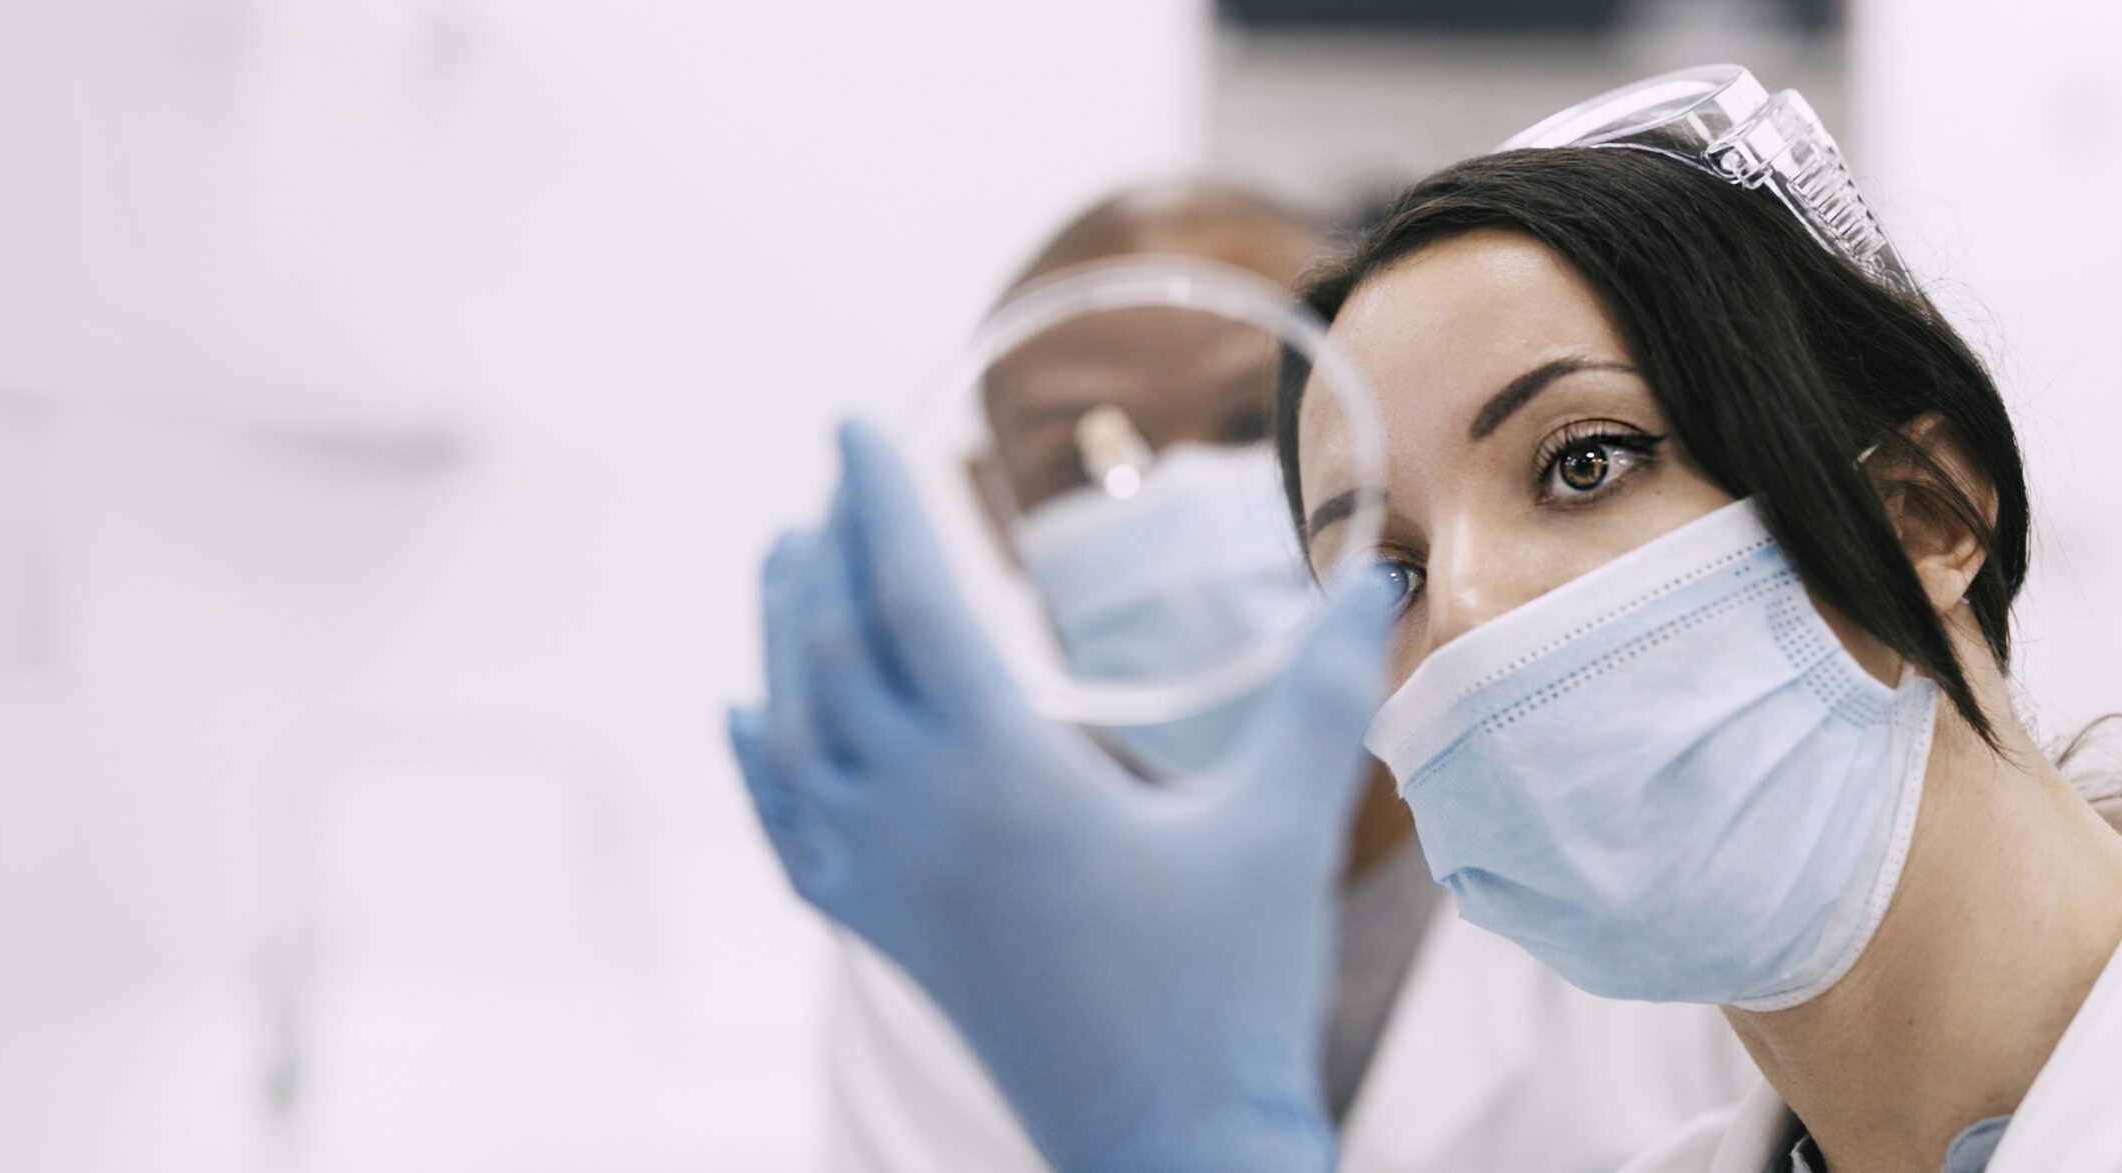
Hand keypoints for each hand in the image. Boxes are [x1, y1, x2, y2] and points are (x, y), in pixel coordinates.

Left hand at [730, 421, 1394, 1172]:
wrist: (1173, 1149)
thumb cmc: (1229, 993)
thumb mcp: (1283, 827)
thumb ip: (1323, 694)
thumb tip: (1374, 581)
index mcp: (1002, 773)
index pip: (909, 598)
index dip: (875, 501)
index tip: (849, 426)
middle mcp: (918, 818)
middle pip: (832, 650)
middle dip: (825, 551)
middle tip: (837, 479)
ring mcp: (888, 883)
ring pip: (796, 730)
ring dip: (784, 635)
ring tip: (789, 561)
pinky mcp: (888, 938)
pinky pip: (789, 831)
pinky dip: (759, 763)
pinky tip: (747, 719)